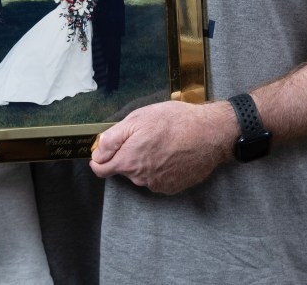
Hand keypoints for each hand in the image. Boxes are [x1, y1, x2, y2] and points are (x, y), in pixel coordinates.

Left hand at [89, 100, 237, 194]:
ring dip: (145, 160)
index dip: (100, 156)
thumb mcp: (137, 119)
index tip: (106, 148)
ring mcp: (157, 185)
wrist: (209, 134)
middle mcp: (141, 179)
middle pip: (123, 169)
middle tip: (143, 135)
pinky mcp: (173, 188)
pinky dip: (160, 167)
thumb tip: (97, 152)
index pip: (101, 169)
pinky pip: (157, 178)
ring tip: (161, 141)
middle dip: (127, 154)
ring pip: (141, 173)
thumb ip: (112, 138)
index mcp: (128, 161)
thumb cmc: (174, 122)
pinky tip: (171, 152)